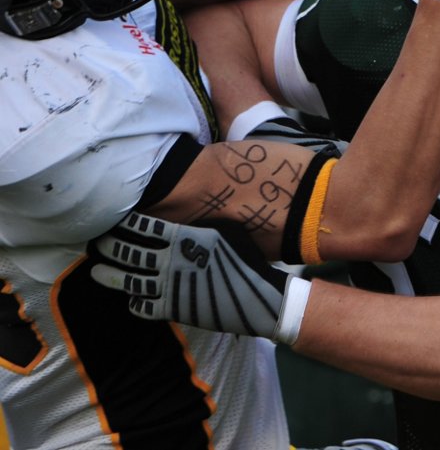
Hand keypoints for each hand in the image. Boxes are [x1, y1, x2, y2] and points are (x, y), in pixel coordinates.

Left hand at [89, 212, 308, 343]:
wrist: (260, 297)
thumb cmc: (246, 260)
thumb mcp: (225, 232)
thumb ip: (198, 226)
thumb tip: (181, 216)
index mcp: (184, 236)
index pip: (143, 226)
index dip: (123, 224)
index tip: (111, 222)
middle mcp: (172, 259)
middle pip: (129, 252)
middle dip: (107, 247)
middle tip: (94, 244)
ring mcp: (170, 286)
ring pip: (129, 280)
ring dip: (109, 276)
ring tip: (96, 272)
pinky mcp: (173, 309)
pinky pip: (143, 307)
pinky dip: (134, 302)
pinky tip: (131, 298)